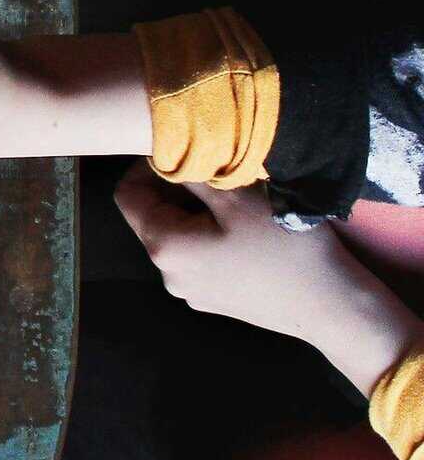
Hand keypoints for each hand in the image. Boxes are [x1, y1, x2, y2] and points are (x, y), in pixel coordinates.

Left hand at [115, 170, 423, 393]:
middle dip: (175, 189)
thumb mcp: (236, 197)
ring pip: (177, 235)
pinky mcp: (214, 300)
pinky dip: (210, 235)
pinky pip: (198, 256)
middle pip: (151, 215)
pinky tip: (245, 230)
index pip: (127, 195)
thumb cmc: (283, 247)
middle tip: (215, 173)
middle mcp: (167, 274)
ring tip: (233, 200)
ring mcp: (190, 292)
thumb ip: (191, 172)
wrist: (333, 307)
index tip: (181, 152)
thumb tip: (162, 153)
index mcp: (163, 247)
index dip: (146, 167)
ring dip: (195, 211)